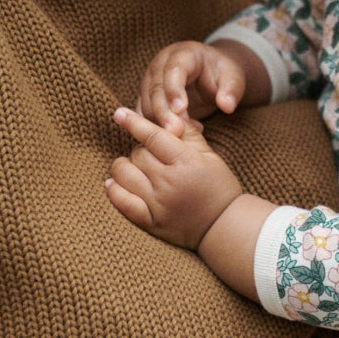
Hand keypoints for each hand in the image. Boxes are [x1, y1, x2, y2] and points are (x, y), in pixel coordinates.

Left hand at [106, 107, 242, 249]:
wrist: (224, 226)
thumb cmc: (219, 186)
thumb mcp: (210, 155)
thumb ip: (188, 134)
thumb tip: (172, 111)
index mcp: (186, 163)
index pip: (153, 137)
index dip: (134, 123)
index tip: (119, 113)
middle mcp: (169, 183)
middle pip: (137, 154)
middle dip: (141, 148)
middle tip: (153, 153)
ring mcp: (157, 204)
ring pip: (123, 174)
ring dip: (125, 166)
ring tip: (135, 166)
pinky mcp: (149, 222)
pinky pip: (120, 202)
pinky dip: (114, 189)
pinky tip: (115, 182)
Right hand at [138, 40, 248, 131]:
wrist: (212, 73)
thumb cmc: (222, 74)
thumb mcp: (233, 78)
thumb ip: (231, 90)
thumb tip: (227, 106)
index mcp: (184, 53)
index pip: (174, 69)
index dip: (174, 90)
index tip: (181, 110)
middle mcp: (161, 64)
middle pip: (156, 87)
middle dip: (164, 111)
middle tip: (175, 131)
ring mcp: (150, 79)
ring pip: (146, 102)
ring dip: (158, 121)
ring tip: (180, 136)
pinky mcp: (146, 96)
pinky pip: (143, 112)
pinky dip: (154, 126)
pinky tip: (173, 137)